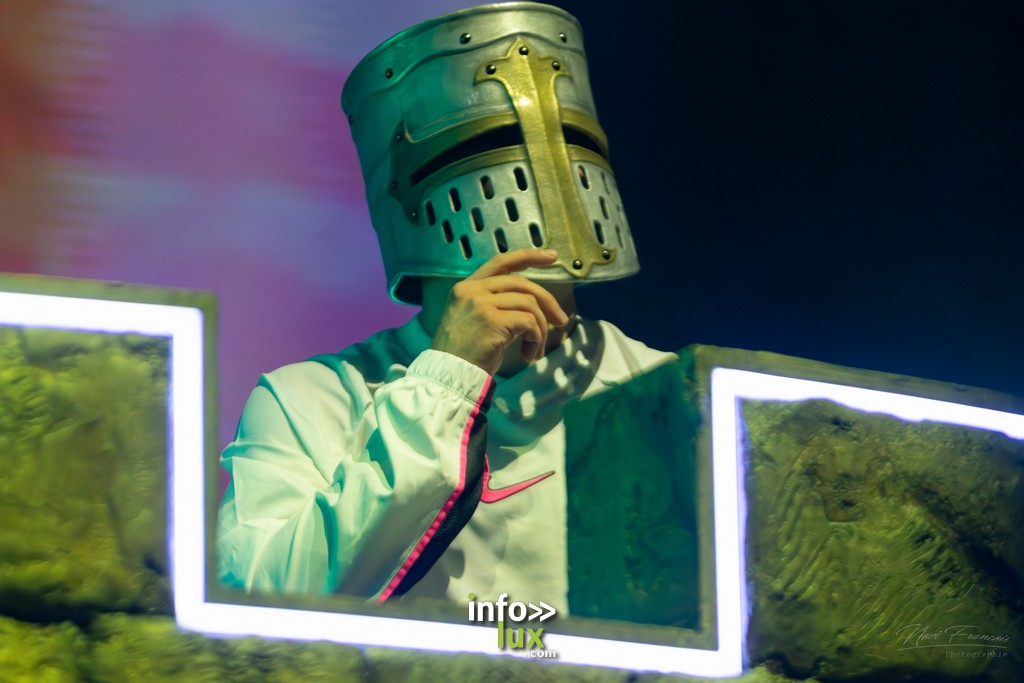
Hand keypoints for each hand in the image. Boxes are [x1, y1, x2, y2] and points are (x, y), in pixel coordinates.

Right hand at [430, 249, 570, 374]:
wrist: (448, 376)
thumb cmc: (462, 355)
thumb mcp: (472, 320)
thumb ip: (494, 304)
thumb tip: (533, 305)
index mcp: (466, 287)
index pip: (501, 262)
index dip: (528, 256)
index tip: (551, 256)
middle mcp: (472, 290)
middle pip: (522, 284)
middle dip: (547, 301)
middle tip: (561, 320)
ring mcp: (482, 303)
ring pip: (529, 304)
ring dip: (540, 329)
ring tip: (535, 350)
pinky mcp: (493, 320)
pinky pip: (529, 322)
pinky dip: (536, 338)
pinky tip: (528, 355)